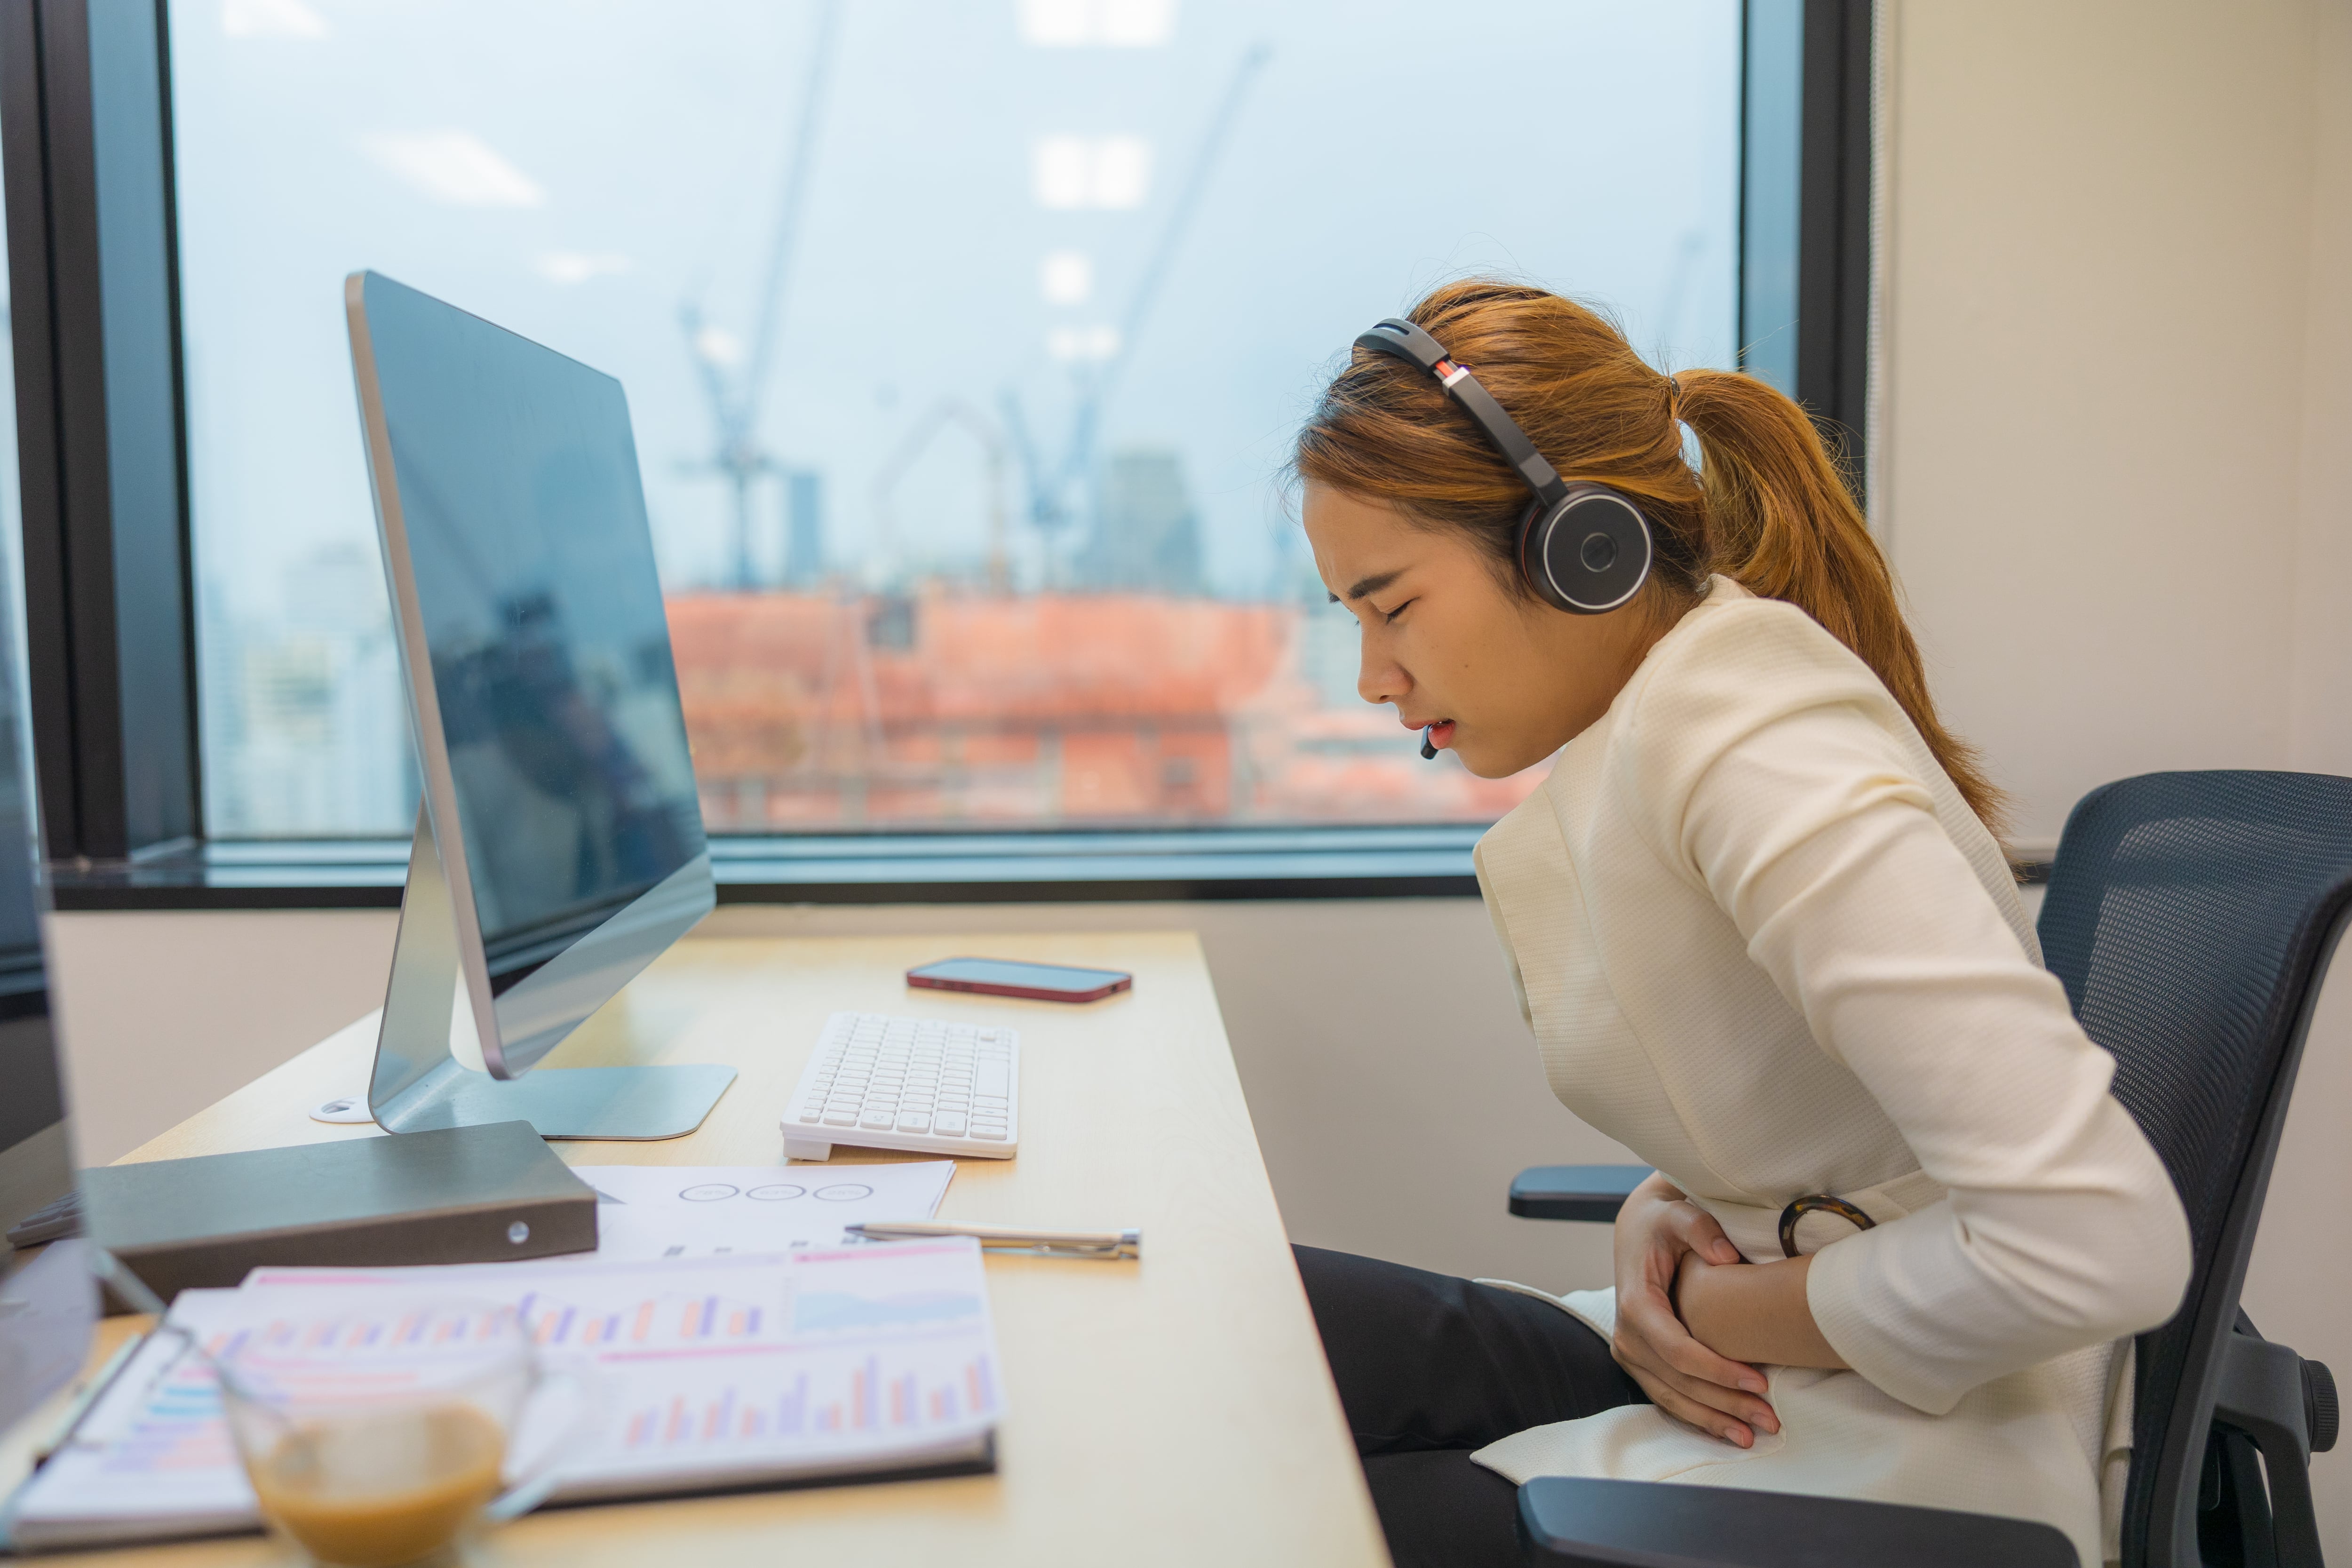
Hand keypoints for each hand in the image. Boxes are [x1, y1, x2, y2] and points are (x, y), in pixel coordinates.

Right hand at [1608, 1174, 1778, 1445]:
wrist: (1638, 1227)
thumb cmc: (1662, 1222)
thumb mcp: (1677, 1213)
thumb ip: (1699, 1227)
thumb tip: (1725, 1255)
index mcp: (1636, 1304)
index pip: (1677, 1350)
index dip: (1717, 1370)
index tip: (1759, 1381)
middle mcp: (1627, 1335)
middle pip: (1678, 1382)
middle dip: (1724, 1404)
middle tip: (1770, 1419)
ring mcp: (1631, 1352)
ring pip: (1672, 1397)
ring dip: (1712, 1419)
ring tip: (1753, 1435)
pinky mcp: (1640, 1361)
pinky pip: (1667, 1396)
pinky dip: (1697, 1416)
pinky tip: (1727, 1430)